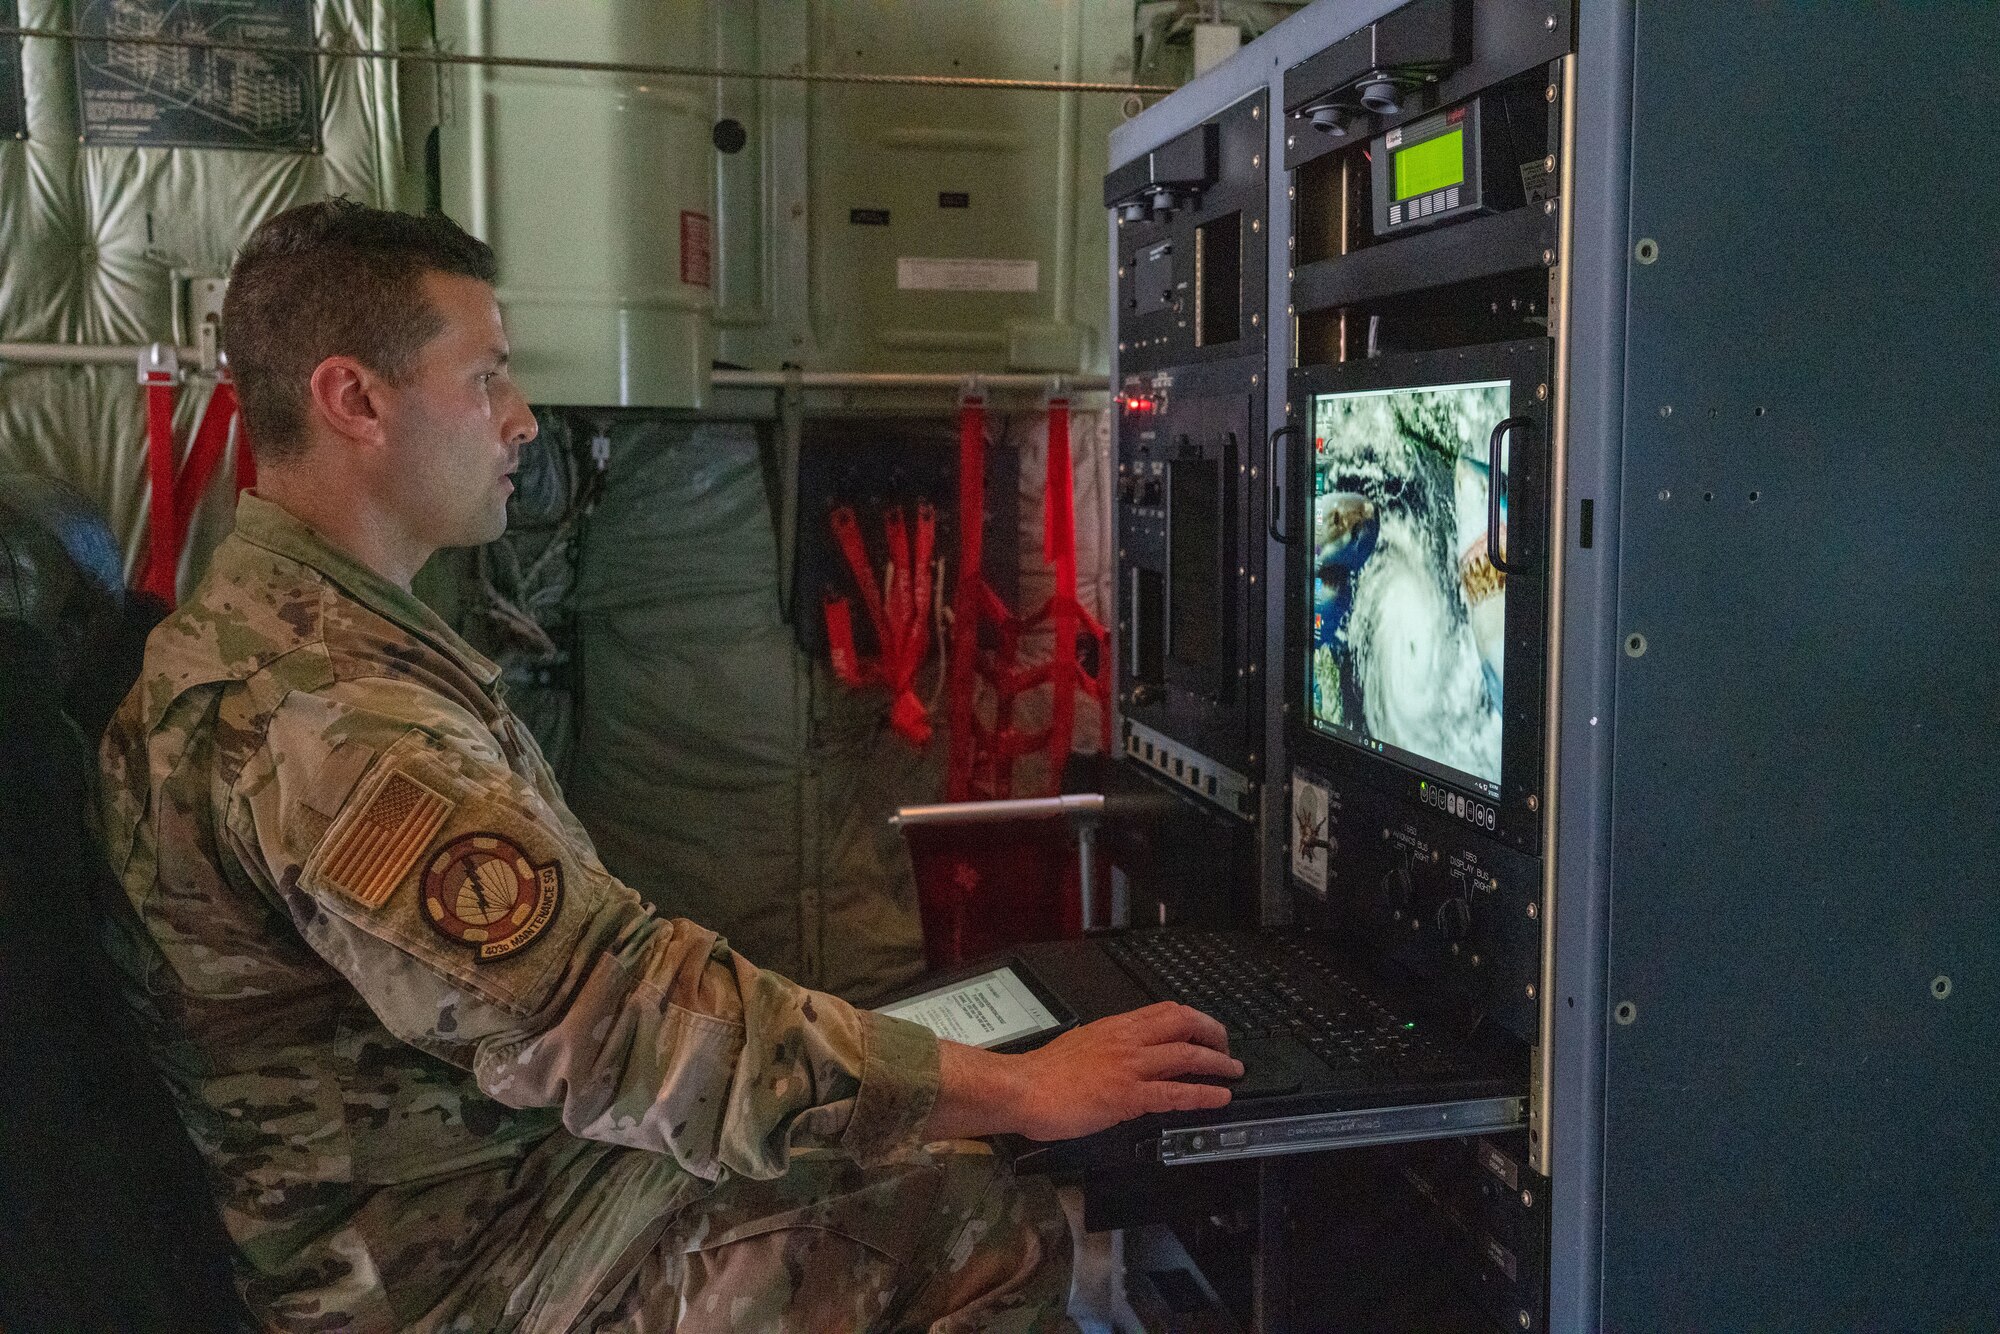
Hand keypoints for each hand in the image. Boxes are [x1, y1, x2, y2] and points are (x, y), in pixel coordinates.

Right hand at [924, 1002, 1239, 1142]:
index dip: (1193, 1018)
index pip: (1164, 1010)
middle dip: (1213, 1033)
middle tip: (1227, 1046)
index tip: (1205, 1028)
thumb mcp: (1080, 1045)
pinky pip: (1175, 1093)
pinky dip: (1203, 1094)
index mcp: (1115, 1027)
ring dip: (1217, 1063)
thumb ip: (1105, 1047)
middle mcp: (1127, 1040)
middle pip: (1184, 1024)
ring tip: (1234, 1070)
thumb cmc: (1041, 1074)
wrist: (1022, 1089)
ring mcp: (1130, 1066)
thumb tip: (1120, 1057)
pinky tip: (1219, 1098)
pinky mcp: (1128, 1095)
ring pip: (1187, 1055)